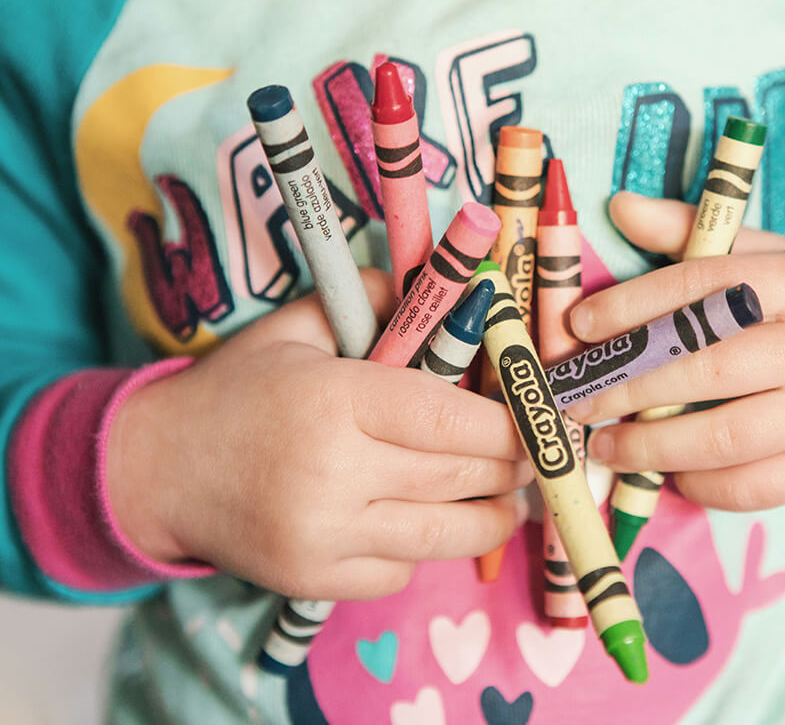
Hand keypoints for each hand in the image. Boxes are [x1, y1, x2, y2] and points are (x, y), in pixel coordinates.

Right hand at [107, 268, 529, 600]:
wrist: (159, 469)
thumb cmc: (239, 391)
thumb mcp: (298, 327)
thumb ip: (373, 299)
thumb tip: (448, 290)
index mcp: (335, 399)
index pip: (453, 417)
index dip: (510, 422)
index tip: (536, 419)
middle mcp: (333, 473)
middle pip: (461, 476)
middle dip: (513, 467)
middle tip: (534, 456)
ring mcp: (325, 536)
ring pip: (446, 535)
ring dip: (492, 516)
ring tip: (507, 498)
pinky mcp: (316, 581)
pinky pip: (403, 571)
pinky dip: (426, 548)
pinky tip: (422, 522)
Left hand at [565, 192, 784, 510]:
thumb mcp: (764, 256)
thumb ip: (691, 234)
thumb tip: (619, 207)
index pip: (703, 287)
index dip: (632, 307)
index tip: (580, 327)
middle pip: (707, 370)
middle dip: (628, 388)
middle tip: (577, 399)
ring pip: (724, 439)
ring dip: (650, 447)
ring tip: (604, 445)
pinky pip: (750, 487)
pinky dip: (696, 483)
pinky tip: (665, 470)